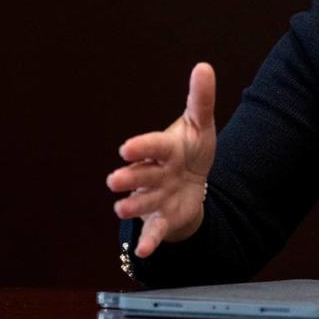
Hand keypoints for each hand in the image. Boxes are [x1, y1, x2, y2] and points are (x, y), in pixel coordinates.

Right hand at [107, 62, 216, 257]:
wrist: (193, 185)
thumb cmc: (191, 151)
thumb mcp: (200, 125)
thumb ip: (201, 100)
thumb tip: (204, 67)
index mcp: (164, 149)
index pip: (152, 146)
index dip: (141, 148)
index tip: (127, 149)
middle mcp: (154, 173)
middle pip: (140, 175)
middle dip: (129, 178)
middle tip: (115, 180)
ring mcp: (156, 197)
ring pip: (142, 202)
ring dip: (132, 206)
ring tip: (121, 209)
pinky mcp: (162, 219)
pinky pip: (155, 231)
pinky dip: (149, 241)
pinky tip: (144, 252)